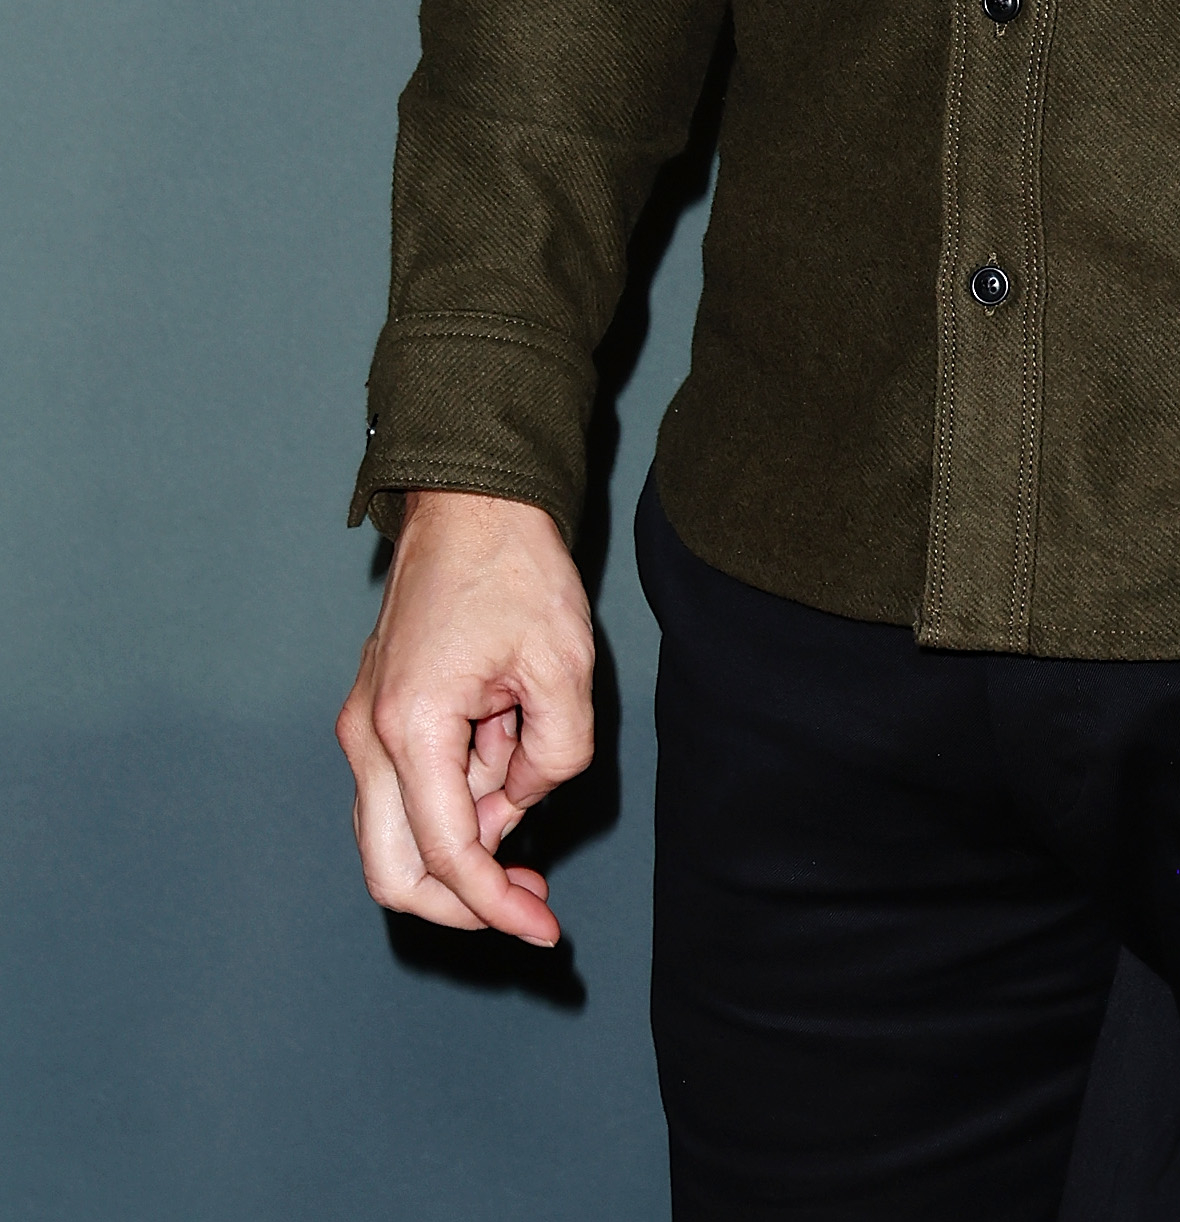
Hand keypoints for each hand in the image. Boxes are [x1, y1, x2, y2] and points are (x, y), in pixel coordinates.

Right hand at [336, 490, 594, 943]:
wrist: (469, 501)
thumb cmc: (513, 568)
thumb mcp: (563, 665)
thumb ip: (554, 758)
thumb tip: (519, 806)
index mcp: (411, 727)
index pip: (448, 855)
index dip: (496, 907)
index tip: (543, 930)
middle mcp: (369, 737)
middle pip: (395, 873)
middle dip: (464, 900)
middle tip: (531, 898)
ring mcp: (365, 725)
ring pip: (399, 834)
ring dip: (467, 836)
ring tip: (529, 763)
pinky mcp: (378, 714)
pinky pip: (408, 788)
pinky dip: (457, 797)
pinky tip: (507, 748)